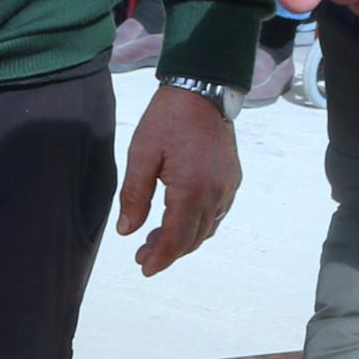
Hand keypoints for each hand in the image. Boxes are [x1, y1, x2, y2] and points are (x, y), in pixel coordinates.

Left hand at [114, 83, 239, 275]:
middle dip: (168, 252)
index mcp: (191, 190)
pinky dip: (198, 225)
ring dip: (183, 240)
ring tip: (156, 240)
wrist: (203, 90)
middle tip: (143, 255)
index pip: (176, 238)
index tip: (144, 268)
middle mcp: (215, 194)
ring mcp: (227, 187)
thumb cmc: (169, 118)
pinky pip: (216, 214)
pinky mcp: (232, 179)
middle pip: (193, 238)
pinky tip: (180, 220)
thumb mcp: (142, 154)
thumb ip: (135, 195)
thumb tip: (127, 232)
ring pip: (206, 229)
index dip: (160, 258)